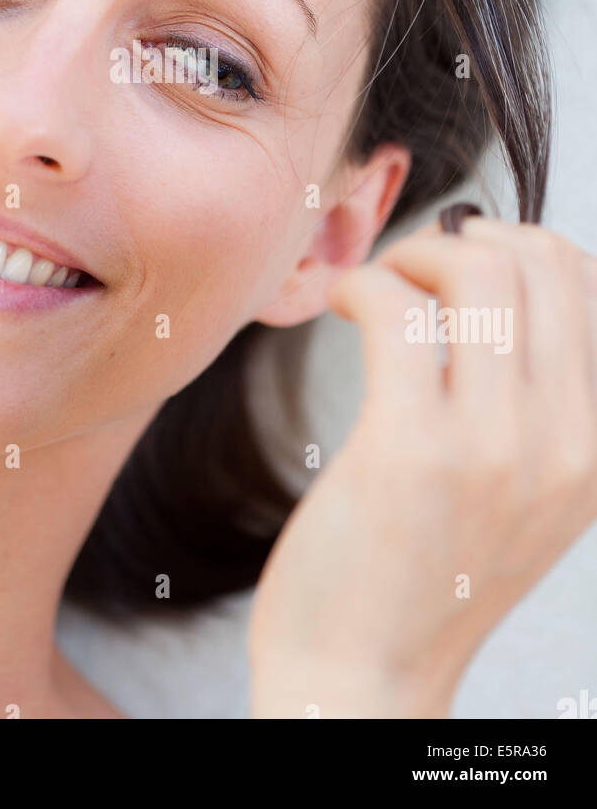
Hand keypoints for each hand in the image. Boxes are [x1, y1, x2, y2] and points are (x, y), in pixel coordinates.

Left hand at [248, 216, 596, 717]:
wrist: (364, 676)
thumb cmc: (424, 568)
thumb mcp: (521, 491)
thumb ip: (535, 401)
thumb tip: (508, 275)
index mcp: (594, 445)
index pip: (584, 282)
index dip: (514, 244)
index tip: (457, 263)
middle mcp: (566, 444)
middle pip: (539, 261)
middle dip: (462, 239)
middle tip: (410, 272)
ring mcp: (496, 449)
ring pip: (478, 271)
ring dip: (411, 256)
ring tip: (378, 291)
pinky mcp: (412, 453)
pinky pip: (397, 312)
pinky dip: (364, 286)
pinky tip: (343, 309)